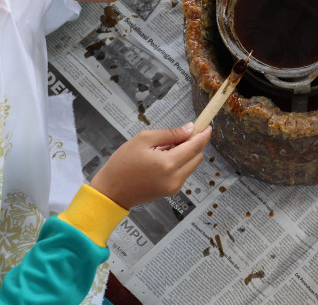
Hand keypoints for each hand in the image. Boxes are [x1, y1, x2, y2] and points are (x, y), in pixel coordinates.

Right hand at [90, 124, 211, 208]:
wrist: (111, 192)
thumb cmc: (122, 164)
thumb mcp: (143, 139)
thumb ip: (170, 134)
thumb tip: (189, 129)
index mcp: (168, 164)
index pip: (195, 147)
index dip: (203, 135)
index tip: (207, 126)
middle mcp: (175, 178)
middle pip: (197, 157)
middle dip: (193, 144)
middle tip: (178, 135)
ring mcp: (174, 187)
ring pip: (191, 165)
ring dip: (185, 153)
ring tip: (162, 149)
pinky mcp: (171, 192)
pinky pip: (182, 173)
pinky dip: (179, 163)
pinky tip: (161, 159)